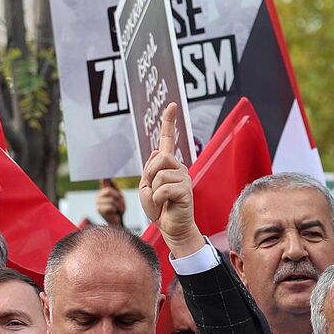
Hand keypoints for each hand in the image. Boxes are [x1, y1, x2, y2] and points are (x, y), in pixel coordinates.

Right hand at [96, 180, 125, 226]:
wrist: (118, 222)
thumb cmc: (118, 209)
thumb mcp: (119, 196)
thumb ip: (114, 187)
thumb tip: (107, 177)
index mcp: (103, 191)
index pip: (103, 181)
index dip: (103, 176)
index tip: (105, 171)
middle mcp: (98, 196)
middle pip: (108, 190)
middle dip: (118, 197)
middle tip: (121, 204)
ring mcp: (98, 203)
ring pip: (111, 199)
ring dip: (119, 205)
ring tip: (119, 210)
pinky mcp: (99, 209)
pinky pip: (111, 206)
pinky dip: (116, 210)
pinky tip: (115, 213)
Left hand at [138, 103, 202, 257]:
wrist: (172, 229)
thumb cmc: (160, 209)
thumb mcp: (147, 188)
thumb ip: (149, 170)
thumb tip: (157, 150)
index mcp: (168, 166)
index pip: (168, 140)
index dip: (169, 122)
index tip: (171, 105)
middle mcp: (179, 168)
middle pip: (160, 158)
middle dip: (150, 175)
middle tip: (153, 190)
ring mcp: (184, 179)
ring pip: (159, 175)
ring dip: (153, 191)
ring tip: (160, 201)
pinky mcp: (186, 191)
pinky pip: (163, 190)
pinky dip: (157, 201)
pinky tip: (165, 206)